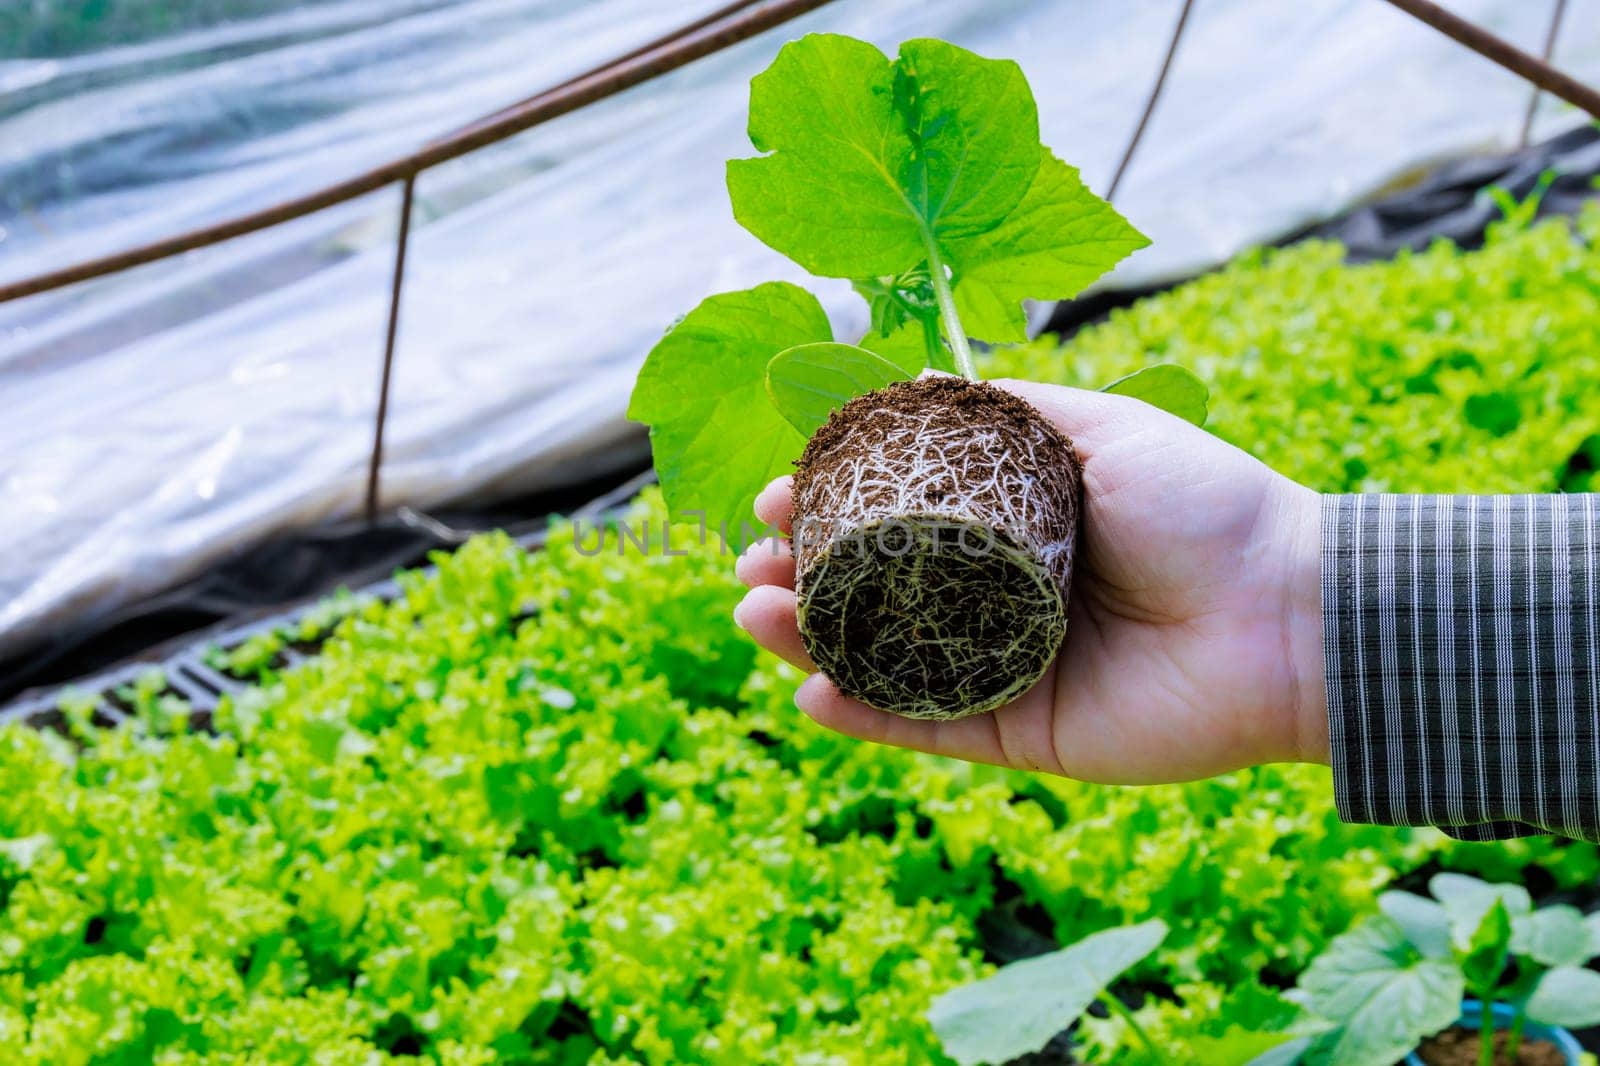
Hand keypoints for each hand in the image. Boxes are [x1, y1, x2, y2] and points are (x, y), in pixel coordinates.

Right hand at [733, 379, 1328, 784]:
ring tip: (754, 613)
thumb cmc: (1203, 506)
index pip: (897, 517)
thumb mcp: (1104, 426)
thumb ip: (1016, 411)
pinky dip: (863, 714)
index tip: (777, 495)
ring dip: (809, 640)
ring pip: (884, 658)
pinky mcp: (1021, 730)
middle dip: (802, 576)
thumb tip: (926, 387)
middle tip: (752, 564)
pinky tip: (809, 688)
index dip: (830, 506)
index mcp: (1013, 526)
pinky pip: (926, 724)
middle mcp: (997, 595)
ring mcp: (1004, 666)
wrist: (1287, 613)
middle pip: (875, 589)